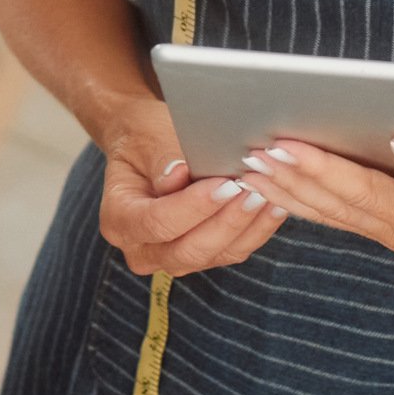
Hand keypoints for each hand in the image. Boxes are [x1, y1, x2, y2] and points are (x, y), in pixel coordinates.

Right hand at [96, 95, 282, 278]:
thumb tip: (177, 175)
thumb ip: (161, 157)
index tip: (224, 184)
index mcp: (118, 220)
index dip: (193, 207)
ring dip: (246, 227)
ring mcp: (172, 258)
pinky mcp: (202, 255)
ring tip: (271, 195)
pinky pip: (232, 251)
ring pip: (215, 254)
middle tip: (253, 191)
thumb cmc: (146, 136)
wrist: (148, 145)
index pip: (156, 222)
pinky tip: (274, 205)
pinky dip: (256, 230)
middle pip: (187, 250)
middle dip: (226, 221)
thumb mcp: (148, 136)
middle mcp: (141, 249)